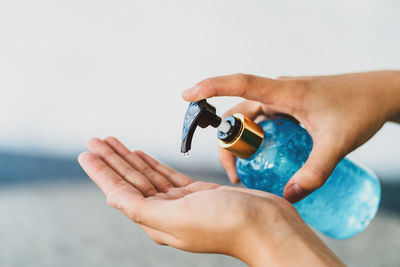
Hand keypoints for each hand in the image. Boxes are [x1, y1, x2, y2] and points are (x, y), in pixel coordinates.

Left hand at [78, 137, 343, 266]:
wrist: (267, 225)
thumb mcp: (179, 218)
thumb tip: (111, 198)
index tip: (87, 153)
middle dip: (113, 160)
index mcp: (157, 221)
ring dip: (130, 158)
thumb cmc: (228, 225)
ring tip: (113, 142)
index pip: (121, 191)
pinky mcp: (196, 192)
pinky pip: (167, 175)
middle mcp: (165, 212)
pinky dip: (153, 163)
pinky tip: (142, 154)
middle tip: (96, 140)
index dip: (103, 171)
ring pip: (148, 175)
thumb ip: (142, 209)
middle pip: (132, 180)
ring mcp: (181, 202)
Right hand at [182, 71, 399, 201]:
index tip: (187, 95)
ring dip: (242, 141)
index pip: (240, 84)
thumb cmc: (359, 108)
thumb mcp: (337, 144)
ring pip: (248, 117)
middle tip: (236, 173)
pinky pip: (262, 119)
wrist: (379, 93)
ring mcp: (283, 98)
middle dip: (229, 142)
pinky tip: (263, 155)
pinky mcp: (288, 105)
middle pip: (238, 113)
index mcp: (285, 93)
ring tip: (246, 168)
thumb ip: (314, 173)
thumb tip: (289, 196)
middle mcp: (278, 92)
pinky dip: (255, 137)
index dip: (211, 87)